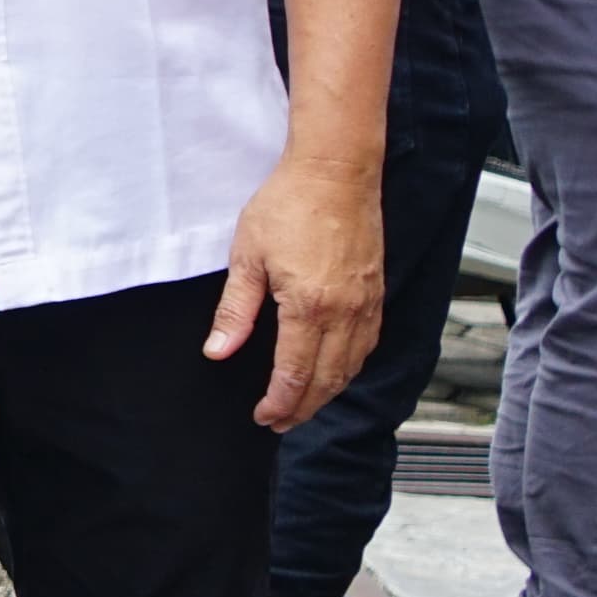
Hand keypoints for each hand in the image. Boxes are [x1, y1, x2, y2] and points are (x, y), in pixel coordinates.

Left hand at [210, 150, 385, 430]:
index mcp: (310, 308)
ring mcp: (367, 304)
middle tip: (280, 423)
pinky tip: (335, 370)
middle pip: (327, 380)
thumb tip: (218, 350)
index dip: (279, 403)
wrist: (336, 172)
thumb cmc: (288, 205)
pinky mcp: (377, 292)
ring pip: (351, 366)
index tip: (264, 418)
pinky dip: (351, 367)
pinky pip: (368, 344)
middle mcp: (346, 313)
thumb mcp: (246, 256)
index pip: (294, 374)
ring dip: (328, 392)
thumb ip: (236, 309)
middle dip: (303, 407)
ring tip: (304, 405)